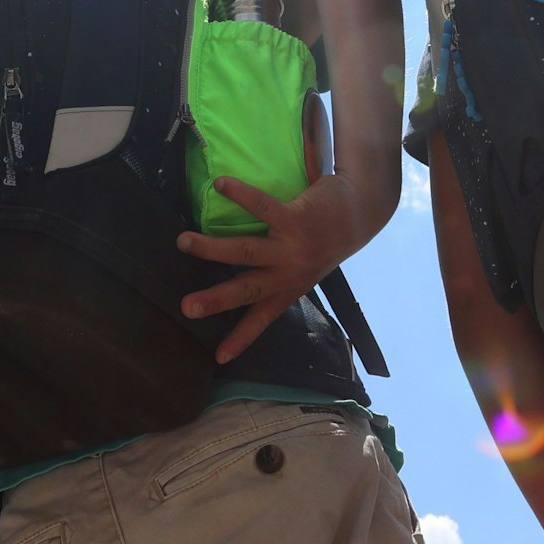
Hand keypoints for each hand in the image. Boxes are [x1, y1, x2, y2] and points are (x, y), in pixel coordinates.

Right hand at [176, 173, 386, 363]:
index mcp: (289, 288)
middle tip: (186, 307)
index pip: (262, 319)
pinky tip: (220, 184)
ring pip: (246, 251)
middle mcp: (289, 273)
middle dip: (216, 300)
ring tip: (183, 242)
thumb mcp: (304, 266)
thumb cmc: (325, 239)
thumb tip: (241, 274)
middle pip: (247, 290)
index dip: (241, 339)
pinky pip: (263, 206)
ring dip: (212, 247)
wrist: (360, 212)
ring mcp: (292, 247)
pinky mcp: (296, 218)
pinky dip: (240, 194)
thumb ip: (279, 273)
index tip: (219, 359)